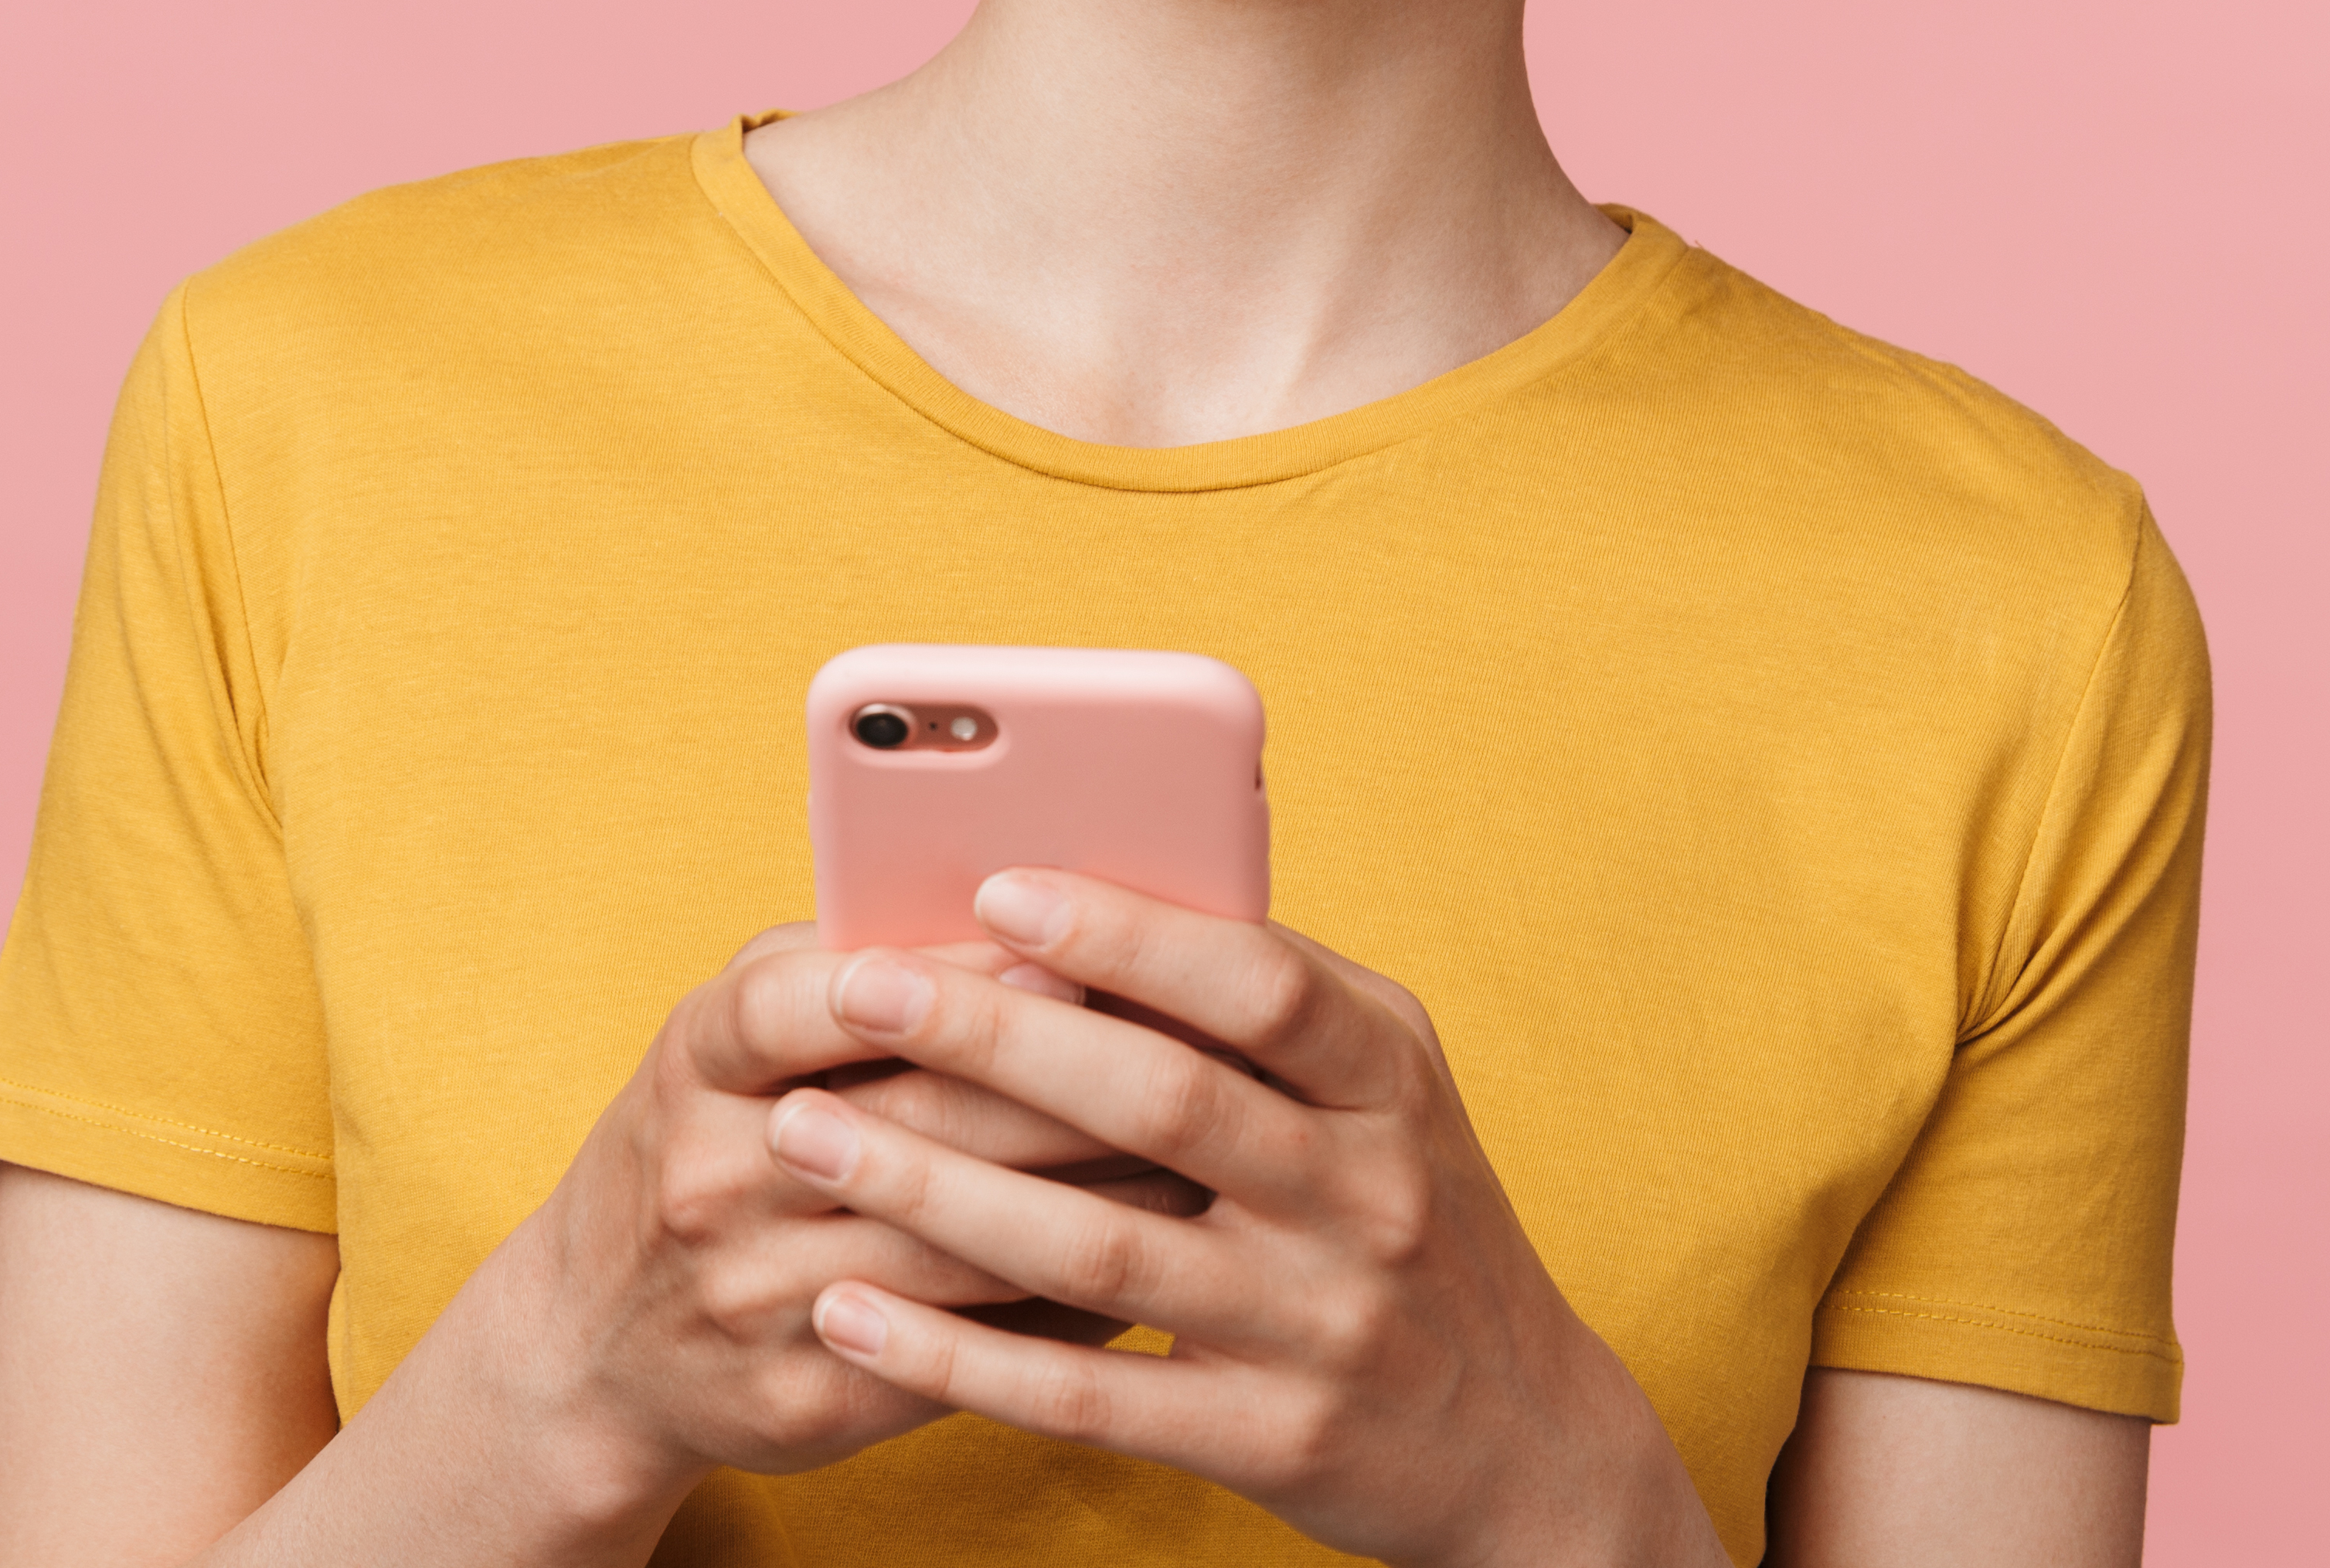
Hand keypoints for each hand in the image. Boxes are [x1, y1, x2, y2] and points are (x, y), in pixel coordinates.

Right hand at [443, 922, 1193, 1529]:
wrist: (592, 1347)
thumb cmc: (709, 1138)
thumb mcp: (732, 1036)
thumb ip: (846, 965)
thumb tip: (1027, 915)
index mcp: (696, 1060)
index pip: (811, 997)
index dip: (950, 976)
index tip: (1070, 953)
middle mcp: (714, 1179)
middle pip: (924, 1121)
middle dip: (1076, 1080)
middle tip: (1204, 1050)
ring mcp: (756, 1300)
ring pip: (968, 1243)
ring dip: (1103, 1196)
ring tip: (1212, 1156)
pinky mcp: (809, 1400)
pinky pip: (970, 1348)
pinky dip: (1071, 1305)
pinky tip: (1153, 1263)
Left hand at [756, 875, 1728, 1567]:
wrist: (1523, 1437)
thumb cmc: (1411, 1219)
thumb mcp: (1388, 1094)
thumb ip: (1268, 1007)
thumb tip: (1088, 895)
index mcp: (1391, 1078)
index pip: (1258, 983)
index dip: (1125, 933)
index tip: (994, 890)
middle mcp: (1366, 1194)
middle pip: (1162, 1098)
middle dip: (994, 1036)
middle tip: (857, 987)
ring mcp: (1319, 1322)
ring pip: (1101, 1246)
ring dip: (937, 1188)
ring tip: (806, 1139)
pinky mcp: (1268, 1438)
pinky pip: (1087, 1393)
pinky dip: (959, 1354)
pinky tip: (853, 1314)